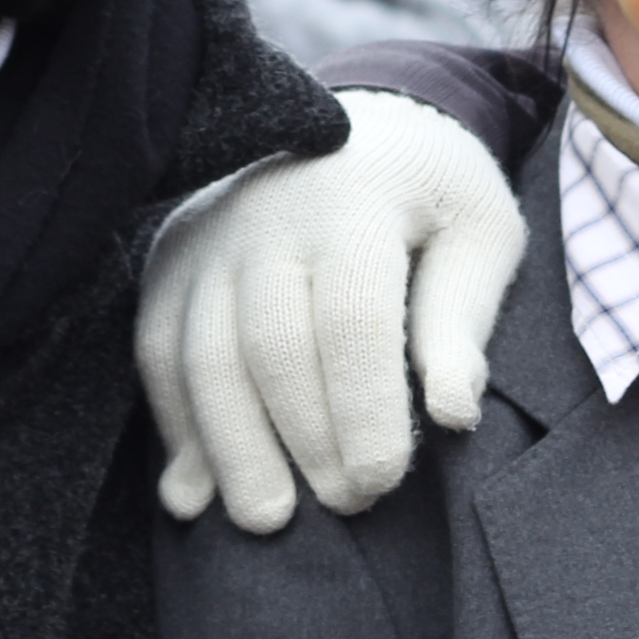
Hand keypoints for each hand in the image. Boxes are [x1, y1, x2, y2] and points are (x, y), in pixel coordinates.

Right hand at [135, 89, 523, 531]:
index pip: (351, 318)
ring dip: (231, 448)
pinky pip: (156, 353)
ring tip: (266, 518)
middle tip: (345, 506)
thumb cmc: (435, 192)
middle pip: (269, 345)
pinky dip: (175, 427)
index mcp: (355, 202)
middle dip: (303, 438)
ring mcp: (207, 239)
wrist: (364, 120)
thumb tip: (452, 412)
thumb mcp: (482, 233)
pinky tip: (195, 491)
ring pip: (200, 356)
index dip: (362, 409)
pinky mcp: (170, 263)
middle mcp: (267, 217)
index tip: (381, 483)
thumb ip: (462, 318)